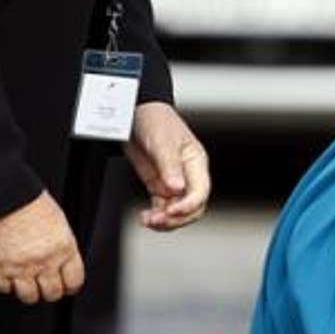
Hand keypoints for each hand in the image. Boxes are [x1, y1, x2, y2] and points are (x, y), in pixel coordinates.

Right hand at [0, 192, 84, 304]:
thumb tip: (62, 261)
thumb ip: (62, 246)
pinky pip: (3, 287)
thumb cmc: (32, 203)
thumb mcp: (59, 225)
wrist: (8, 195)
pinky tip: (8, 280)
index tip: (67, 288)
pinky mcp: (0, 264)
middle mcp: (46, 261)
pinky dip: (6, 286)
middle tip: (46, 288)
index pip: (74, 281)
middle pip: (52, 292)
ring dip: (29, 293)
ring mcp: (22, 265)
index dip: (70, 287)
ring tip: (28, 287)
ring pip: (29, 296)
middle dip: (50, 292)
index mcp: (65, 250)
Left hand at [128, 102, 210, 229]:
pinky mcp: (158, 185)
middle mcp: (188, 176)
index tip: (172, 211)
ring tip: (148, 220)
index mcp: (196, 163)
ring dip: (165, 220)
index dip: (188, 205)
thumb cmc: (155, 120)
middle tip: (158, 220)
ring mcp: (173, 182)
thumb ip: (169, 165)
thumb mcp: (162, 141)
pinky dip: (155, 215)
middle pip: (193, 207)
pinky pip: (162, 207)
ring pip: (177, 211)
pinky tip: (146, 217)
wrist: (134, 113)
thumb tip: (177, 188)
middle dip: (177, 218)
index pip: (200, 191)